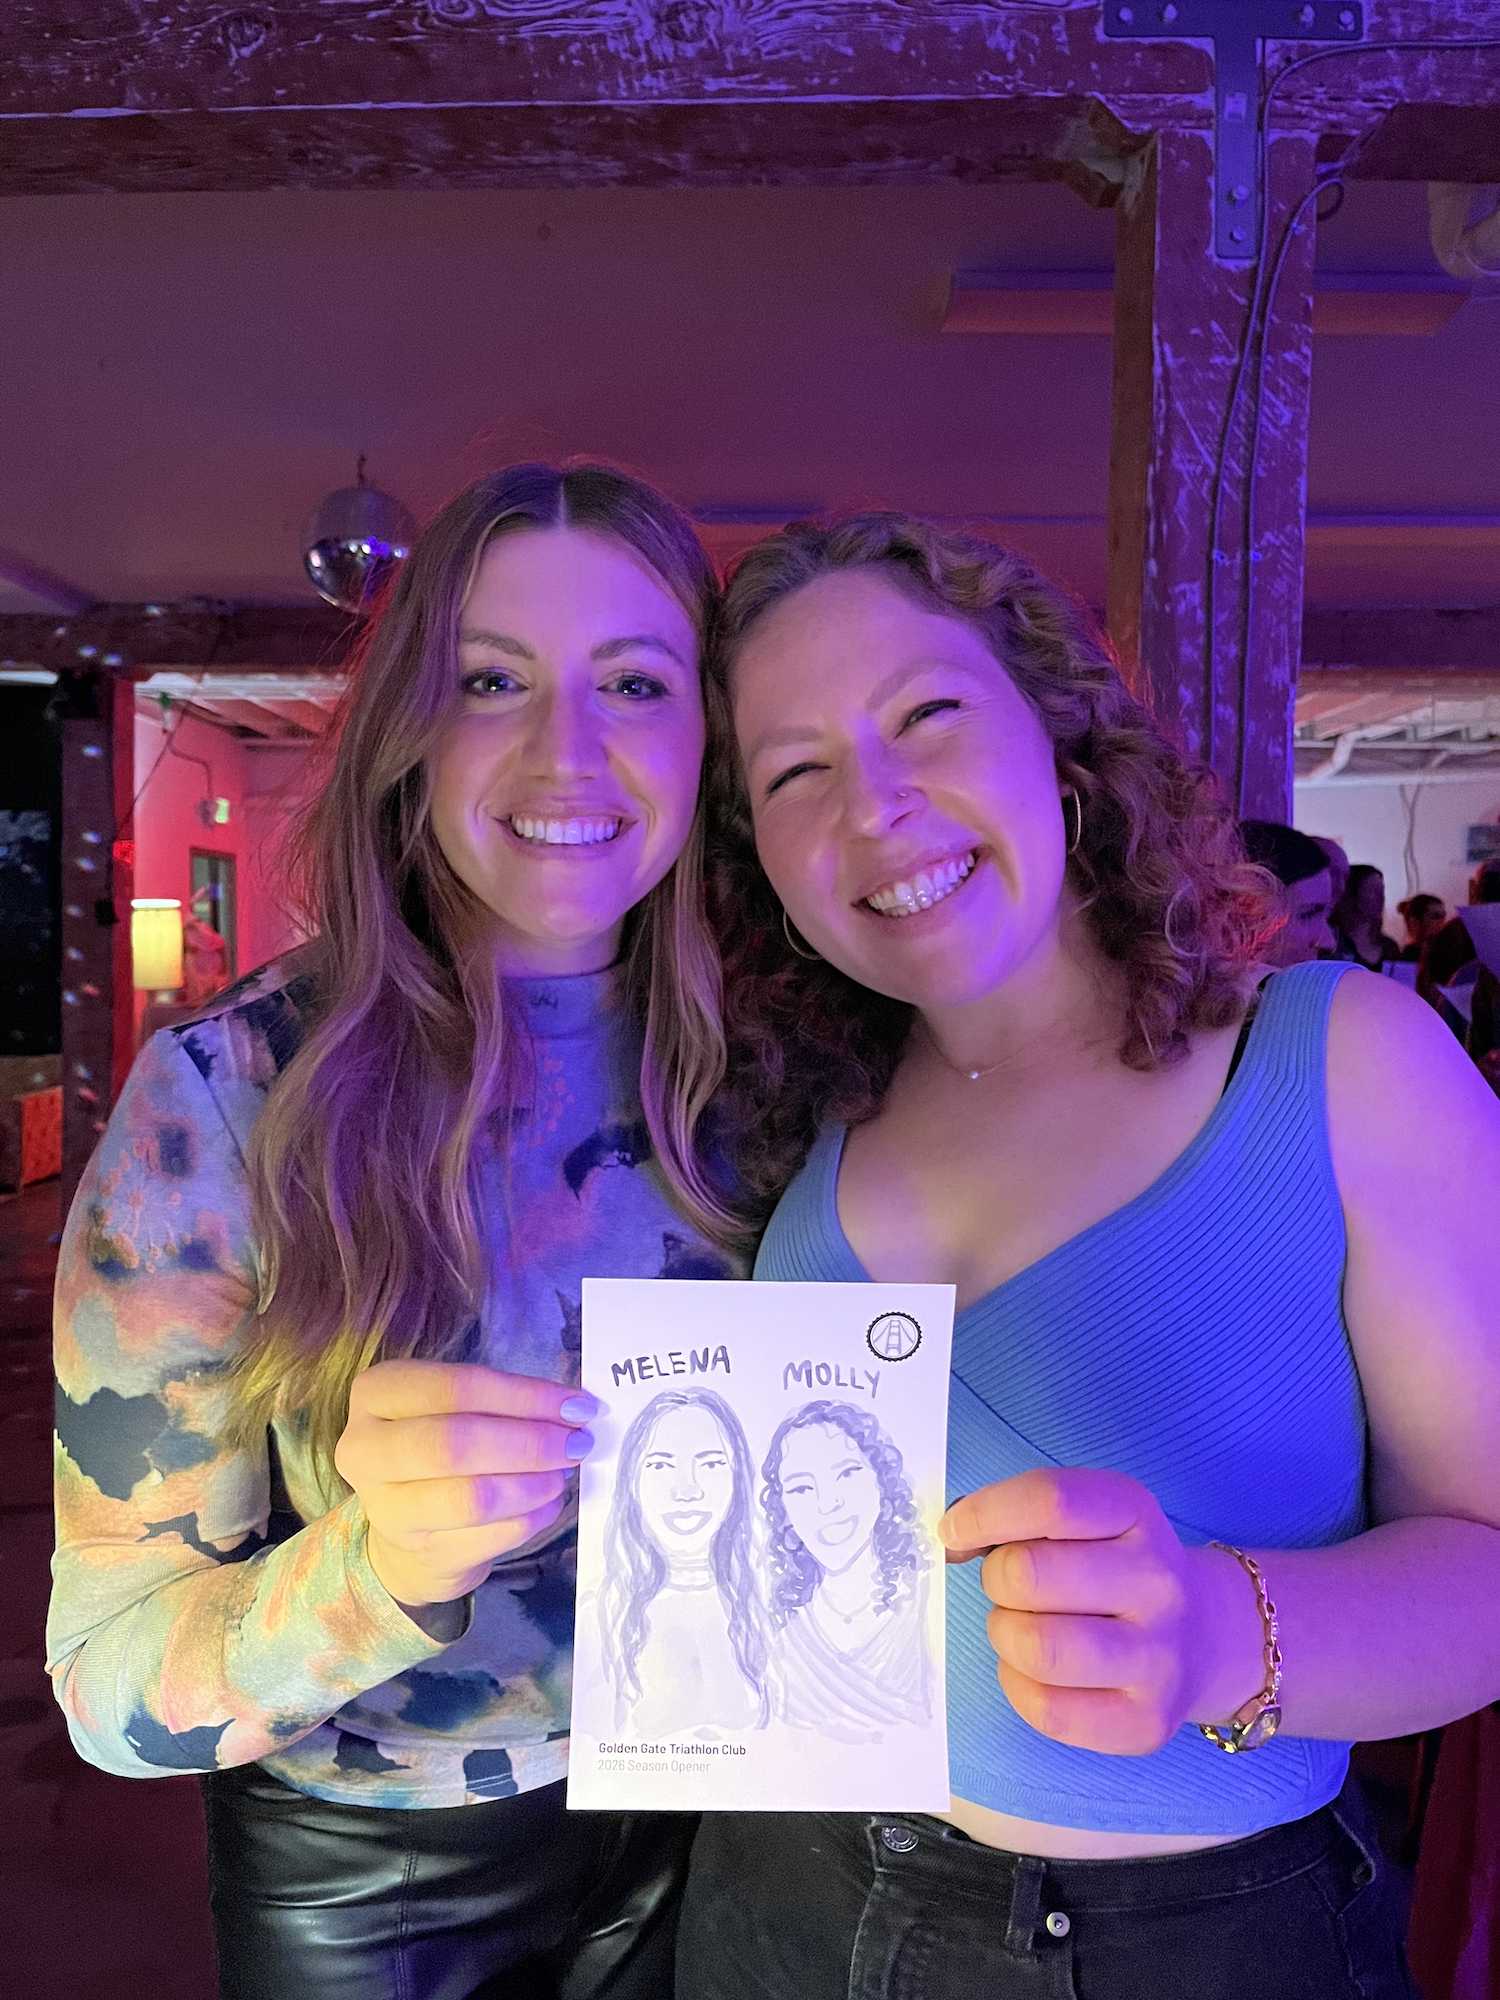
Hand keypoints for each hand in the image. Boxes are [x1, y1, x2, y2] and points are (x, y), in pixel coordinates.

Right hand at [334, 1360, 595, 1607]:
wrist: (408, 1532)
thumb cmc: (439, 1451)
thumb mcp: (455, 1408)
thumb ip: (503, 1401)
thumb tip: (574, 1408)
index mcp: (377, 1394)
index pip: (458, 1388)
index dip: (525, 1396)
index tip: (577, 1404)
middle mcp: (366, 1450)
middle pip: (458, 1444)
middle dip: (530, 1443)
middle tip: (577, 1442)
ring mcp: (387, 1509)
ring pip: (474, 1497)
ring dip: (534, 1484)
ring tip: (562, 1474)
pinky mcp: (420, 1554)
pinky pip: (491, 1536)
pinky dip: (531, 1518)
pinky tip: (547, 1503)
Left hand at [939, 1468, 1264, 1755]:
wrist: (1204, 1636)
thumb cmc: (1114, 1566)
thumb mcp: (1084, 1518)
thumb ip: (1017, 1513)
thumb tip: (952, 1534)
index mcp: (1135, 1513)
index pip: (1050, 1501)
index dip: (985, 1514)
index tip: (953, 1530)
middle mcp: (1157, 1582)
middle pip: (1029, 1576)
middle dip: (996, 1580)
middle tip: (1009, 1586)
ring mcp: (1158, 1657)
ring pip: (1036, 1648)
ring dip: (1005, 1634)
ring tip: (1022, 1627)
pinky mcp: (1145, 1722)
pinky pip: (1046, 1709)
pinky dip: (1019, 1685)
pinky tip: (1035, 1671)